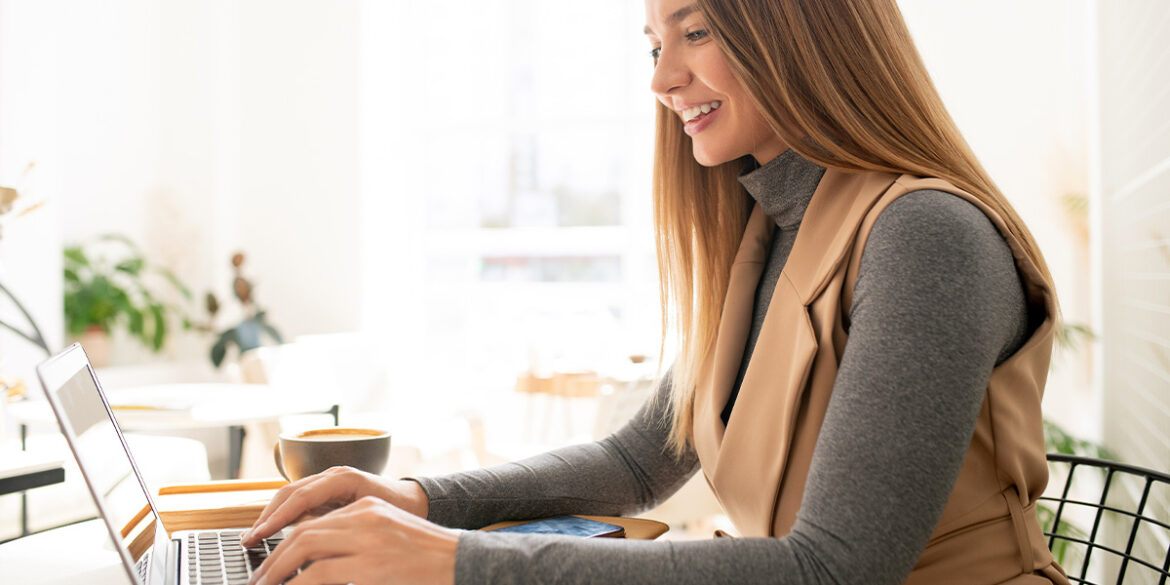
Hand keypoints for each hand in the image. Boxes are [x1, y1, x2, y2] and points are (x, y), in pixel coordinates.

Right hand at [241, 466, 428, 547]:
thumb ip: (343, 527)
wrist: (415, 501)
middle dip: (266, 517)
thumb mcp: (374, 519)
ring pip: (290, 497)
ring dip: (270, 517)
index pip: (300, 497)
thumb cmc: (400, 512)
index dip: (276, 518)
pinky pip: (299, 502)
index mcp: (344, 478)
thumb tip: (315, 540)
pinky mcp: (327, 492)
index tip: (258, 536)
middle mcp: (332, 475)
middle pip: (288, 493)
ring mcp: (328, 481)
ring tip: (253, 539)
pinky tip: (271, 533)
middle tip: (248, 541)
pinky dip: (283, 516)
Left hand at [247, 496, 457, 584]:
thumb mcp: (390, 539)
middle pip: (302, 532)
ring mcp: (368, 539)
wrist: (465, 563)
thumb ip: (357, 543)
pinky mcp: (371, 565)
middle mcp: (365, 516)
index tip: (269, 564)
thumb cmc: (429, 560)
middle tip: (259, 581)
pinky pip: (318, 575)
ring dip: (277, 572)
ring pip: (304, 547)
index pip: (313, 520)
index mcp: (367, 507)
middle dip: (273, 559)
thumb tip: (314, 566)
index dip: (283, 542)